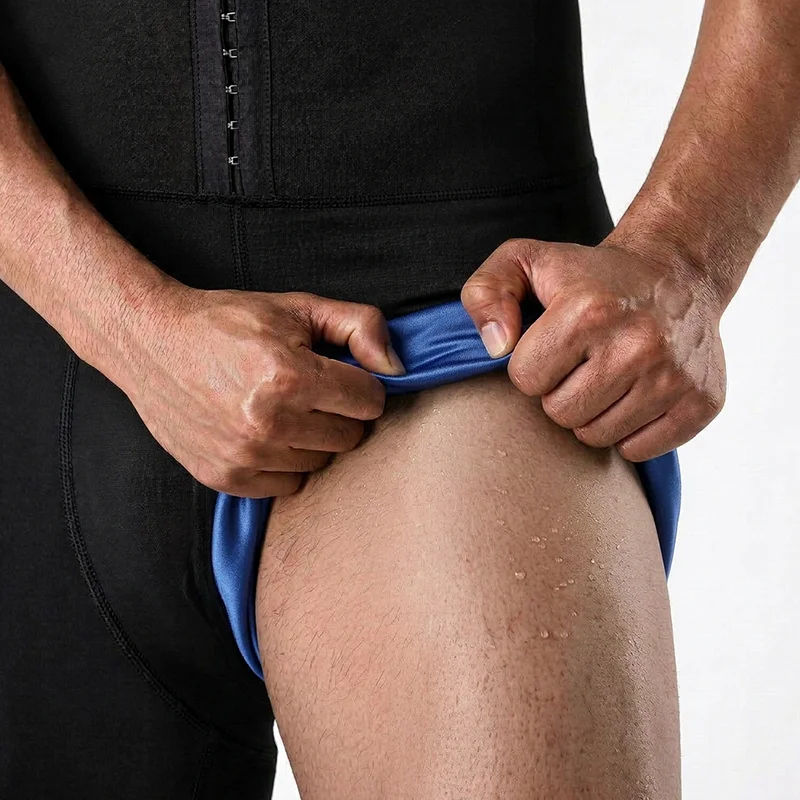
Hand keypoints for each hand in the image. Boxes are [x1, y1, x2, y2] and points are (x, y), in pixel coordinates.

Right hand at [115, 286, 405, 496]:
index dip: (362, 385)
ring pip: (322, 463)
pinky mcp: (226, 478)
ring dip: (313, 439)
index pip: (370, 401)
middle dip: (341, 412)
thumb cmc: (227, 323)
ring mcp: (244, 455)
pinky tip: (264, 433)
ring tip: (283, 408)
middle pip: (350, 437)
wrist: (152, 343)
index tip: (343, 376)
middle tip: (312, 391)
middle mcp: (268, 422)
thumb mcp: (297, 308)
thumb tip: (397, 368)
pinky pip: (288, 485)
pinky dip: (285, 463)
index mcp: (290, 375)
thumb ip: (359, 326)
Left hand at [460, 236, 726, 460]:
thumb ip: (486, 294)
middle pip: (561, 414)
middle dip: (560, 392)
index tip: (551, 345)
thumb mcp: (524, 261)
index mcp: (588, 310)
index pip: (525, 379)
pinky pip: (639, 451)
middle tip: (580, 362)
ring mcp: (674, 375)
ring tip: (606, 376)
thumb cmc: (589, 275)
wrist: (676, 272)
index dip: (531, 365)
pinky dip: (629, 431)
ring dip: (592, 414)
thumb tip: (495, 347)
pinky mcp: (701, 402)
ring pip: (598, 437)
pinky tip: (633, 394)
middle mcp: (637, 343)